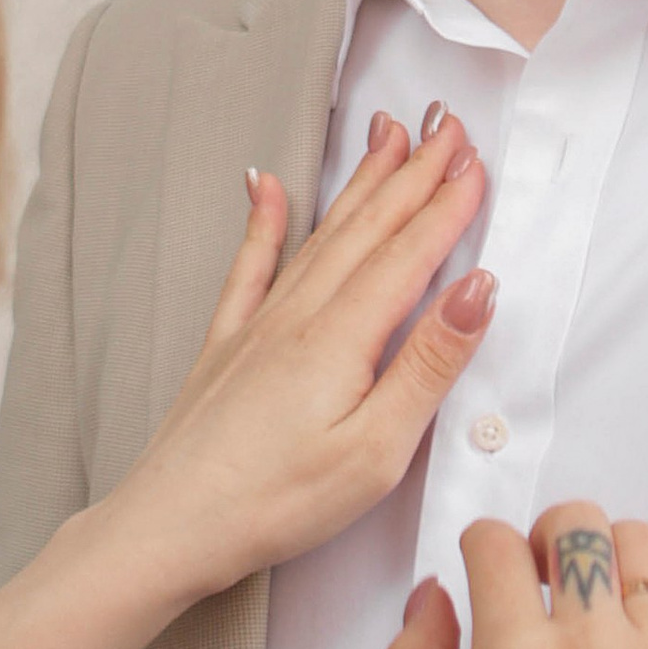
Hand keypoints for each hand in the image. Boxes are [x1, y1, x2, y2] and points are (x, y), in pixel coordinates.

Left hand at [104, 112, 493, 607]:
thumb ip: (428, 364)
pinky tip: (263, 183)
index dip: (446, 205)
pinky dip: (261, 219)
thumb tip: (476, 289)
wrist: (170, 524)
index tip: (475, 160)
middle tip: (445, 124)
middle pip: (368, 228)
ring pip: (319, 235)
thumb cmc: (276, 501)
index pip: (409, 254)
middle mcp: (299, 315)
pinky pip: (249, 265)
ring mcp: (257, 324)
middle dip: (413, 173)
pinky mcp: (226, 344)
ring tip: (385, 137)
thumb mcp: (377, 449)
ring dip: (359, 184)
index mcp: (343, 337)